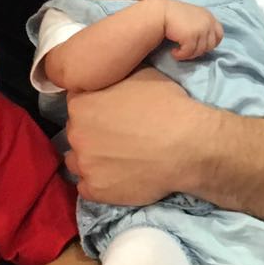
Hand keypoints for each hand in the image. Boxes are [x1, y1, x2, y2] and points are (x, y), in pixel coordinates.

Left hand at [65, 69, 204, 205]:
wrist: (188, 146)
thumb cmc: (168, 107)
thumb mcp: (140, 74)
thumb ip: (114, 78)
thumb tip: (109, 80)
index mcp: (81, 102)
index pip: (77, 104)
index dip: (95, 109)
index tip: (111, 114)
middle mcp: (76, 132)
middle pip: (76, 132)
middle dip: (92, 133)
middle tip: (118, 137)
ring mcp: (84, 163)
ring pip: (76, 161)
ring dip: (91, 159)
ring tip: (116, 159)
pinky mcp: (95, 190)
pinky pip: (87, 188)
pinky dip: (99, 183)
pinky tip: (118, 178)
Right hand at [161, 1, 222, 60]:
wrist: (160, 13)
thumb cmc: (174, 16)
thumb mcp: (194, 17)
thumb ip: (202, 25)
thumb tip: (206, 43)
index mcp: (209, 17)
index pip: (219, 35)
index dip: (211, 43)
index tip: (200, 46)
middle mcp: (208, 22)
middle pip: (210, 46)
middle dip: (199, 50)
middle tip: (187, 50)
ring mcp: (200, 29)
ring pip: (199, 51)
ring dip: (188, 54)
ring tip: (178, 51)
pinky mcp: (191, 36)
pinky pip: (188, 53)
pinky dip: (181, 55)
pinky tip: (174, 52)